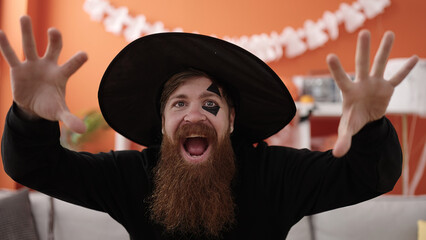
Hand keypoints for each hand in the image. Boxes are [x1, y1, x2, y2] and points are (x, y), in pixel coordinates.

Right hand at [0, 16, 86, 132]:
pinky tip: (0, 33)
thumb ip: (70, 119)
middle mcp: (48, 66)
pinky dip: (5, 45)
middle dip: (55, 40)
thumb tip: (83, 131)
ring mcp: (32, 65)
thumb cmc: (50, 105)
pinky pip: (11, 55)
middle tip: (54, 31)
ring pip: (30, 46)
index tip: (84, 54)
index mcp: (61, 75)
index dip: (78, 60)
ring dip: (27, 32)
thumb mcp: (59, 113)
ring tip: (24, 17)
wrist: (33, 107)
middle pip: (53, 49)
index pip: (72, 65)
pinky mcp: (17, 69)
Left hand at [327, 30, 417, 157]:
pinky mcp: (387, 88)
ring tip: (389, 34)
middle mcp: (361, 83)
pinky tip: (414, 58)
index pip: (341, 79)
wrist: (364, 120)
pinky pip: (398, 78)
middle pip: (362, 64)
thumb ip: (343, 140)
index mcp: (349, 92)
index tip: (330, 56)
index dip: (337, 69)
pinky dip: (405, 69)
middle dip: (363, 50)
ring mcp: (375, 84)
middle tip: (363, 33)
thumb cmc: (352, 121)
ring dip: (385, 50)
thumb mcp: (347, 131)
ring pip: (381, 64)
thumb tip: (337, 155)